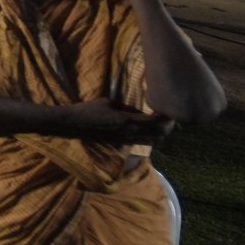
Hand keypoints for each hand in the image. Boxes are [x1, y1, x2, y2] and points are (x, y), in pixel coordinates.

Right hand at [54, 97, 175, 144]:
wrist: (73, 125)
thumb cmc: (88, 110)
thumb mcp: (108, 102)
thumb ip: (125, 107)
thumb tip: (137, 109)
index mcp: (127, 121)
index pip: (154, 122)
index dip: (165, 118)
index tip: (171, 110)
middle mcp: (129, 133)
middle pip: (157, 134)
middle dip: (167, 127)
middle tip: (171, 118)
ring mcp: (125, 140)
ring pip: (151, 140)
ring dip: (160, 134)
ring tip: (164, 125)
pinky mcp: (120, 142)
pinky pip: (141, 142)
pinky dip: (149, 137)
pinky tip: (149, 132)